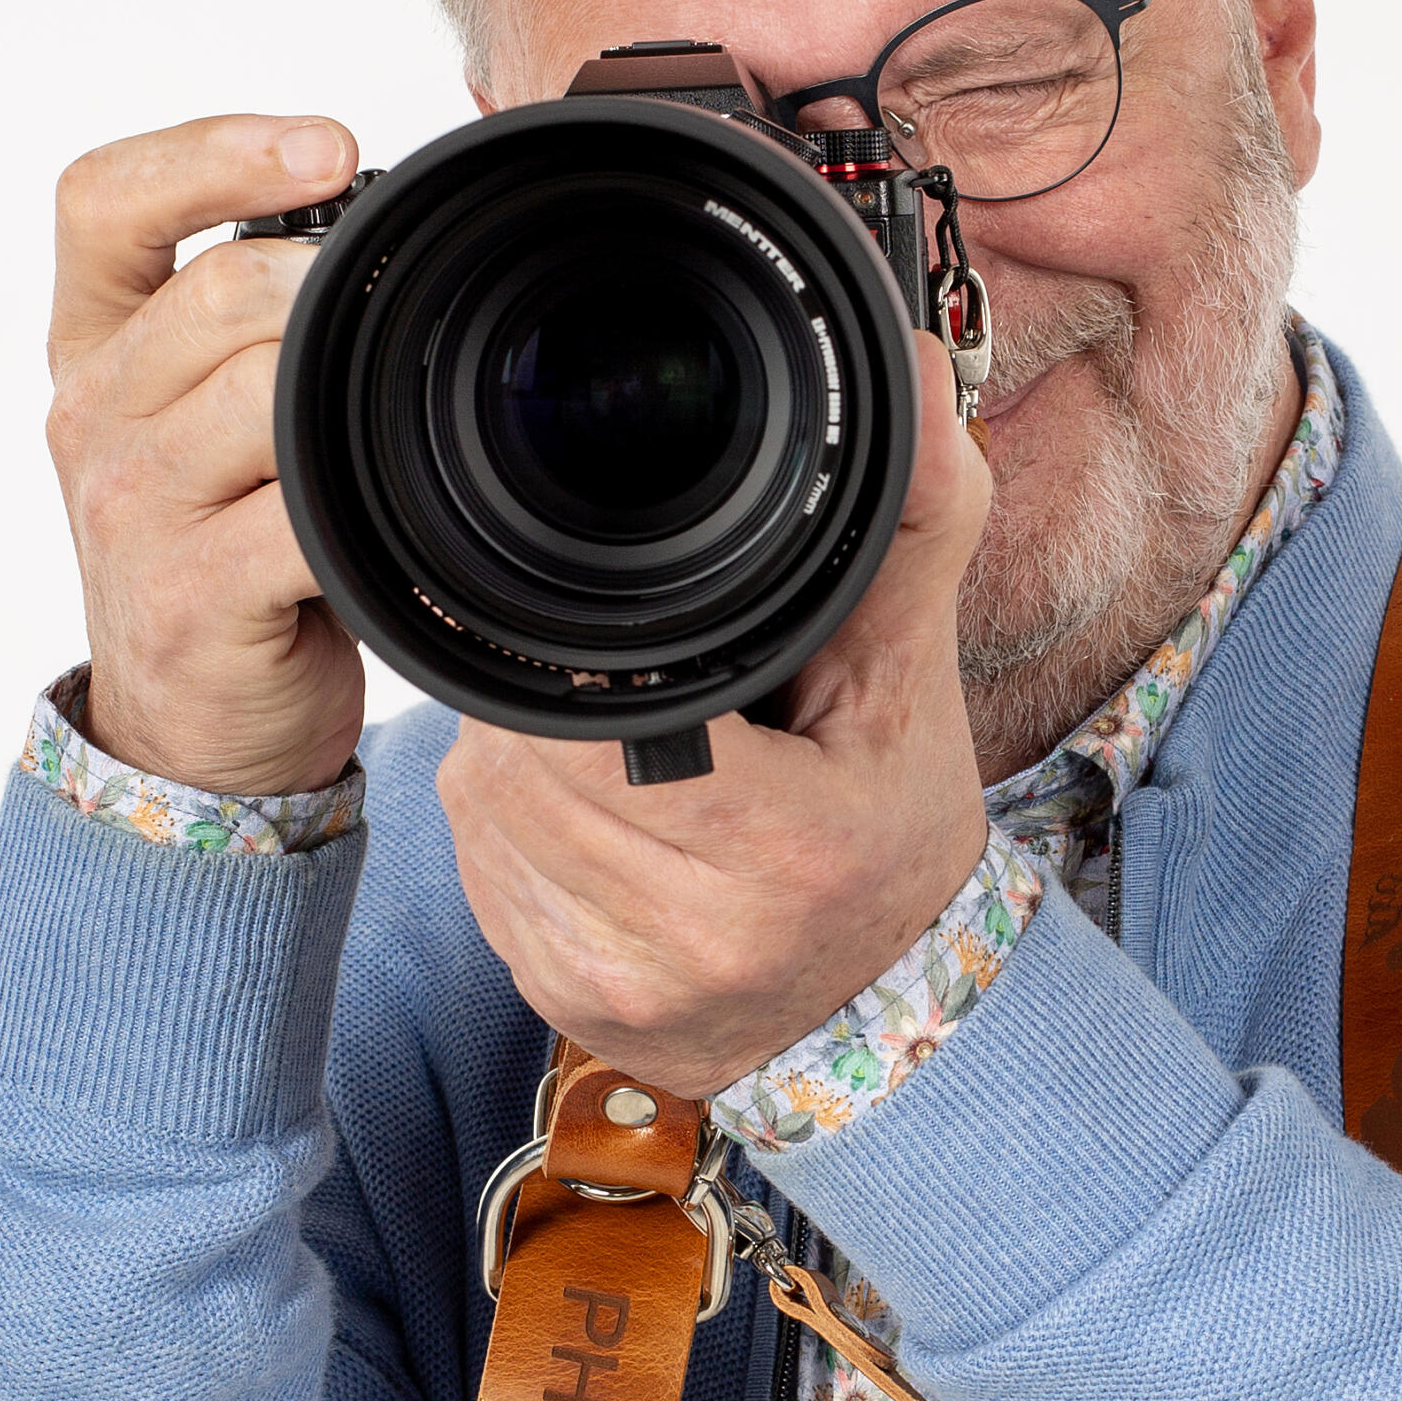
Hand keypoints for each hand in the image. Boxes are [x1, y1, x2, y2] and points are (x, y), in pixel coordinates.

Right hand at [44, 114, 366, 795]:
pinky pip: (291, 518)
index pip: (101, 199)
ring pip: (258, 394)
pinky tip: (386, 510)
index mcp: (95, 347)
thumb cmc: (226, 551)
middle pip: (217, 291)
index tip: (326, 145)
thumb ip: (260, 326)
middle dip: (328, 286)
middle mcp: (94, 414)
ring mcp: (132, 507)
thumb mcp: (214, 419)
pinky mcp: (187, 594)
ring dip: (349, 391)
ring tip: (391, 415)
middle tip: (395, 313)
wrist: (191, 730)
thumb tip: (392, 228)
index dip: (212, 150)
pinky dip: (357, 507)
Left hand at [437, 337, 993, 1101]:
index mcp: (782, 852)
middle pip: (520, 762)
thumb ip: (907, 528)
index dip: (572, 664)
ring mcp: (615, 984)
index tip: (597, 629)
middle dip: (542, 699)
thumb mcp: (918, 686)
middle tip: (607, 673)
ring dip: (515, 759)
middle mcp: (690, 936)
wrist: (892, 1022)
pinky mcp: (562, 1008)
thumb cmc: (898, 841)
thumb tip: (904, 378)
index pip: (593, 727)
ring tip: (603, 740)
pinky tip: (583, 812)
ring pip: (483, 814)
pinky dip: (512, 827)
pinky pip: (483, 877)